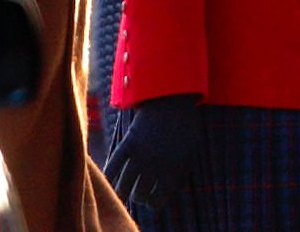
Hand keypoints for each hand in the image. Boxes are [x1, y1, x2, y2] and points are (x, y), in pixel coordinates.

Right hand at [104, 94, 201, 208]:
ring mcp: (141, 153)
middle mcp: (155, 165)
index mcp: (173, 169)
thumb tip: (175, 190)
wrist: (172, 96)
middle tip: (137, 194)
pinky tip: (107, 180)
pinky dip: (109, 174)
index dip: (153, 203)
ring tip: (123, 191)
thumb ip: (182, 170)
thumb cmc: (185, 122)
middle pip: (140, 194)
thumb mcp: (191, 148)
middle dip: (138, 196)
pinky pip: (114, 163)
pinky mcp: (129, 141)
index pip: (158, 199)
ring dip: (123, 190)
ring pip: (125, 183)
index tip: (151, 201)